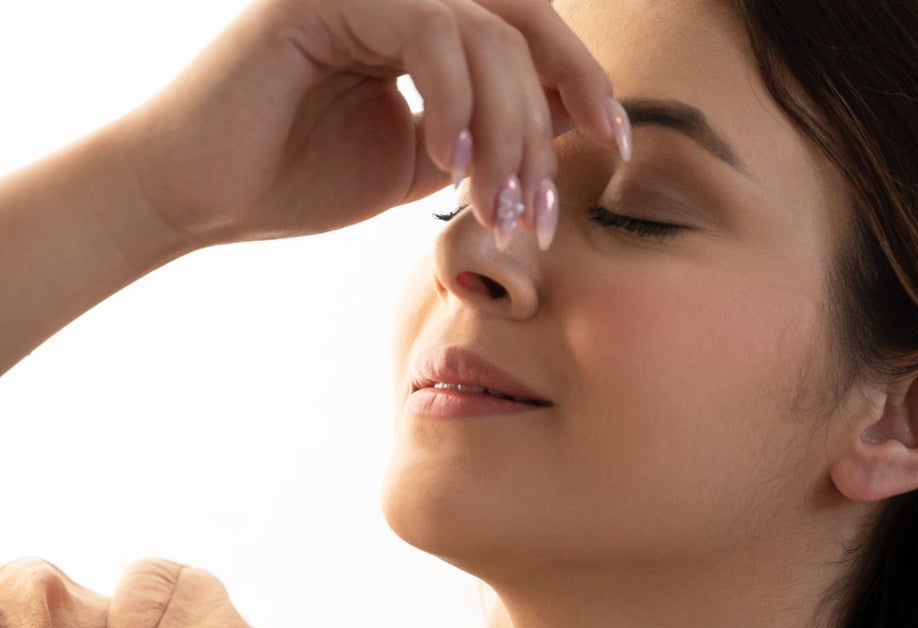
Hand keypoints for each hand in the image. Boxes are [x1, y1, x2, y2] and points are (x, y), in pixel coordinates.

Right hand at [111, 0, 625, 251]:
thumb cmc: (291, 182)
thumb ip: (478, 136)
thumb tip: (560, 129)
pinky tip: (451, 163)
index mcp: (422, 24)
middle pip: (518, 25)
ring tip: (496, 208)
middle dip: (552, 116)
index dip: (580, 78)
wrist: (198, 196)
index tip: (614, 145)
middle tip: (545, 205)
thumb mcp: (413, 162)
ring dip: (505, 131)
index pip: (523, 30)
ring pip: (481, 33)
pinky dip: (453, 98)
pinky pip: (424, 29)